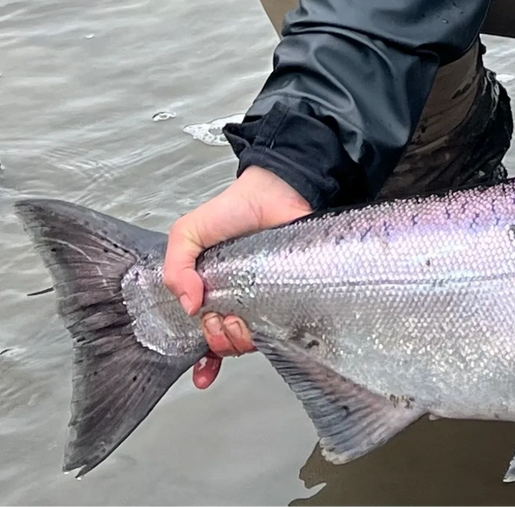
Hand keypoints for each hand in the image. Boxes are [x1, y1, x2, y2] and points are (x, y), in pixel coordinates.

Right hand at [163, 165, 311, 388]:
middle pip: (225, 343)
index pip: (203, 336)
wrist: (274, 189)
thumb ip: (176, 268)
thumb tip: (189, 305)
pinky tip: (257, 332)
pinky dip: (266, 337)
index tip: (202, 375)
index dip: (203, 361)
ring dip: (238, 341)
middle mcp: (236, 300)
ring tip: (237, 319)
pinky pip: (280, 326)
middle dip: (218, 342)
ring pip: (249, 341)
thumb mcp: (187, 233)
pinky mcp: (289, 293)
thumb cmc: (232, 209)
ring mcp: (263, 299)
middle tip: (218, 319)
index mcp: (210, 291)